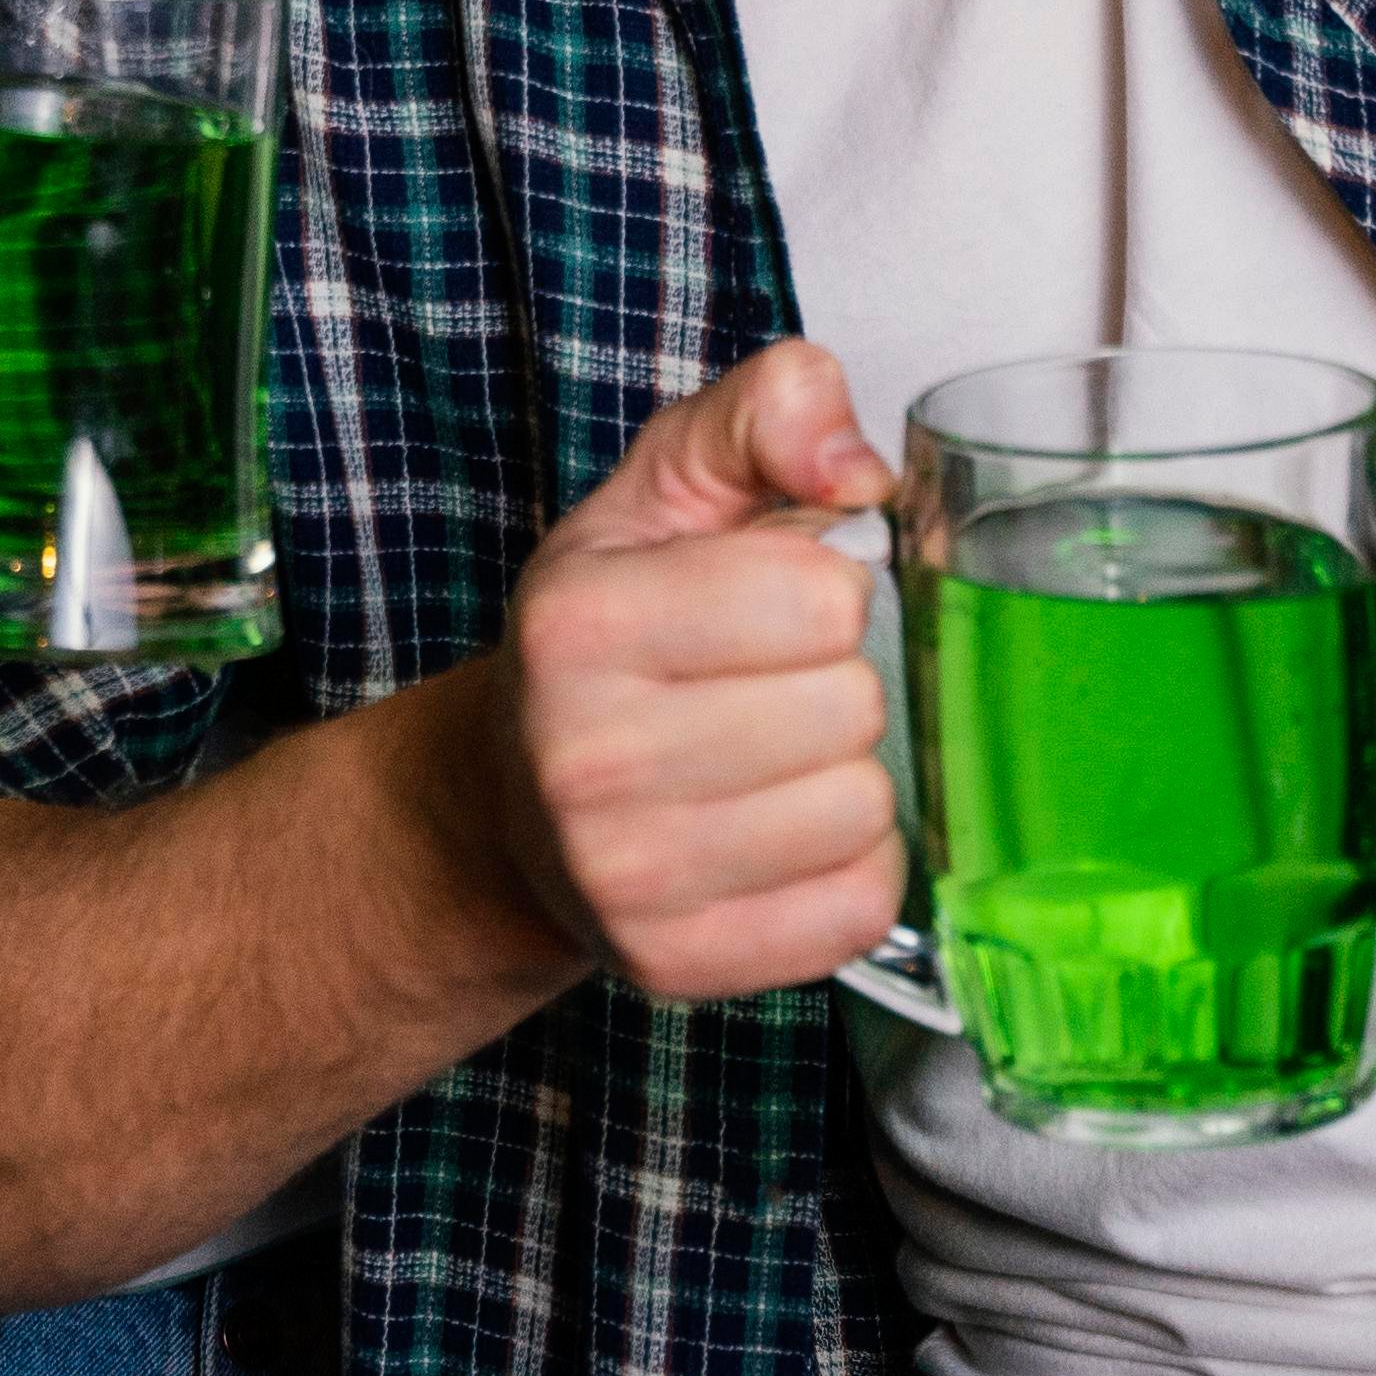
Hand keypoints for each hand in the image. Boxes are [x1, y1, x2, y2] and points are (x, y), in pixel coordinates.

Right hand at [483, 340, 902, 1003]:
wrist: (511, 800)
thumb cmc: (607, 636)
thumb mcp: (666, 489)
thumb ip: (769, 412)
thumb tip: (854, 469)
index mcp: (577, 620)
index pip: (818, 595)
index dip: (823, 586)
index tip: (770, 599)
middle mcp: (585, 756)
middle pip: (851, 708)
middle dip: (837, 682)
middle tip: (769, 685)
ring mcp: (625, 877)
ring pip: (864, 812)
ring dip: (845, 776)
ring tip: (772, 759)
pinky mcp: (675, 963)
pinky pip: (857, 909)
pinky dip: (848, 868)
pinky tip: (783, 833)